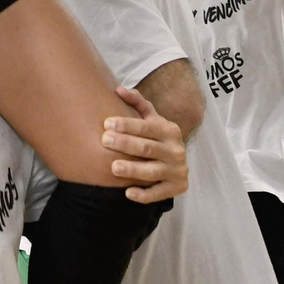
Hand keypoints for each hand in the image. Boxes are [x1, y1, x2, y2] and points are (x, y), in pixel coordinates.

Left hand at [104, 86, 187, 202]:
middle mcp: (176, 150)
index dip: (127, 125)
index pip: (147, 127)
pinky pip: (159, 193)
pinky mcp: (177, 188)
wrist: (178, 162)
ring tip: (113, 167)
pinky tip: (128, 193)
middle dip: (126, 144)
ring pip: (153, 171)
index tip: (107, 124)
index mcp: (169, 130)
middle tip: (105, 140)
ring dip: (133, 169)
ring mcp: (177, 171)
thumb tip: (118, 89)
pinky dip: (144, 195)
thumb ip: (137, 103)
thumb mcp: (152, 119)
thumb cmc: (157, 137)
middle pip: (149, 147)